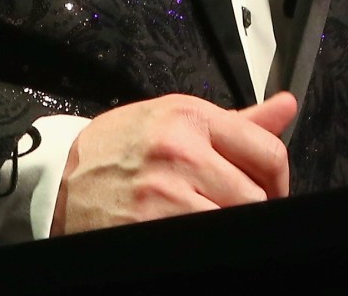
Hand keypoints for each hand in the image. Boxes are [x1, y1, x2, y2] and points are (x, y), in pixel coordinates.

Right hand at [50, 90, 296, 234]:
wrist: (60, 179)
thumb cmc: (120, 149)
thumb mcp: (174, 119)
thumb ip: (237, 122)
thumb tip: (287, 106)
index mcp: (190, 117)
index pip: (268, 151)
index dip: (278, 180)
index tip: (269, 191)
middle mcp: (180, 150)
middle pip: (256, 195)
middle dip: (253, 207)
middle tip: (235, 209)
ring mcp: (166, 192)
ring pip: (235, 220)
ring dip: (227, 224)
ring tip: (208, 218)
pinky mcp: (153, 225)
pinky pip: (206, 238)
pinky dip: (206, 240)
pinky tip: (188, 231)